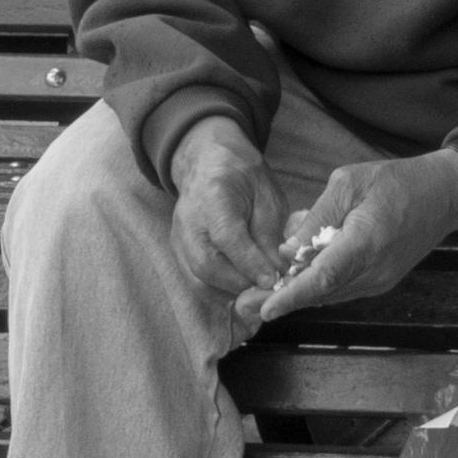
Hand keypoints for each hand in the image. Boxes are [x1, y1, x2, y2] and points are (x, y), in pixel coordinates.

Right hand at [168, 117, 287, 302]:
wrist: (207, 163)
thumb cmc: (242, 176)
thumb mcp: (267, 196)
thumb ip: (270, 233)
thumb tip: (277, 272)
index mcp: (213, 196)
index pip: (227, 237)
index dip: (250, 263)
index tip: (273, 280)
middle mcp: (188, 221)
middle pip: (206, 265)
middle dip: (241, 285)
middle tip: (270, 290)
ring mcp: (179, 239)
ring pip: (199, 281)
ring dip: (231, 294)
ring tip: (258, 293)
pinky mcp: (179, 254)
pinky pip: (197, 283)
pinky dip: (221, 294)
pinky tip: (243, 291)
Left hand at [242, 150, 457, 327]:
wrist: (443, 195)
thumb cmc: (396, 181)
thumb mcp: (349, 182)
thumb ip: (317, 217)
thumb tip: (288, 250)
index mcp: (366, 241)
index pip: (323, 277)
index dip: (292, 295)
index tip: (266, 308)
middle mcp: (374, 270)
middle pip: (321, 293)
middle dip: (282, 300)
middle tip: (243, 304)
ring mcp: (379, 280)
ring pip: (330, 295)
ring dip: (297, 297)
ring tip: (259, 297)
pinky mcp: (381, 281)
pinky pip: (342, 289)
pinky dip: (316, 289)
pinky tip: (294, 284)